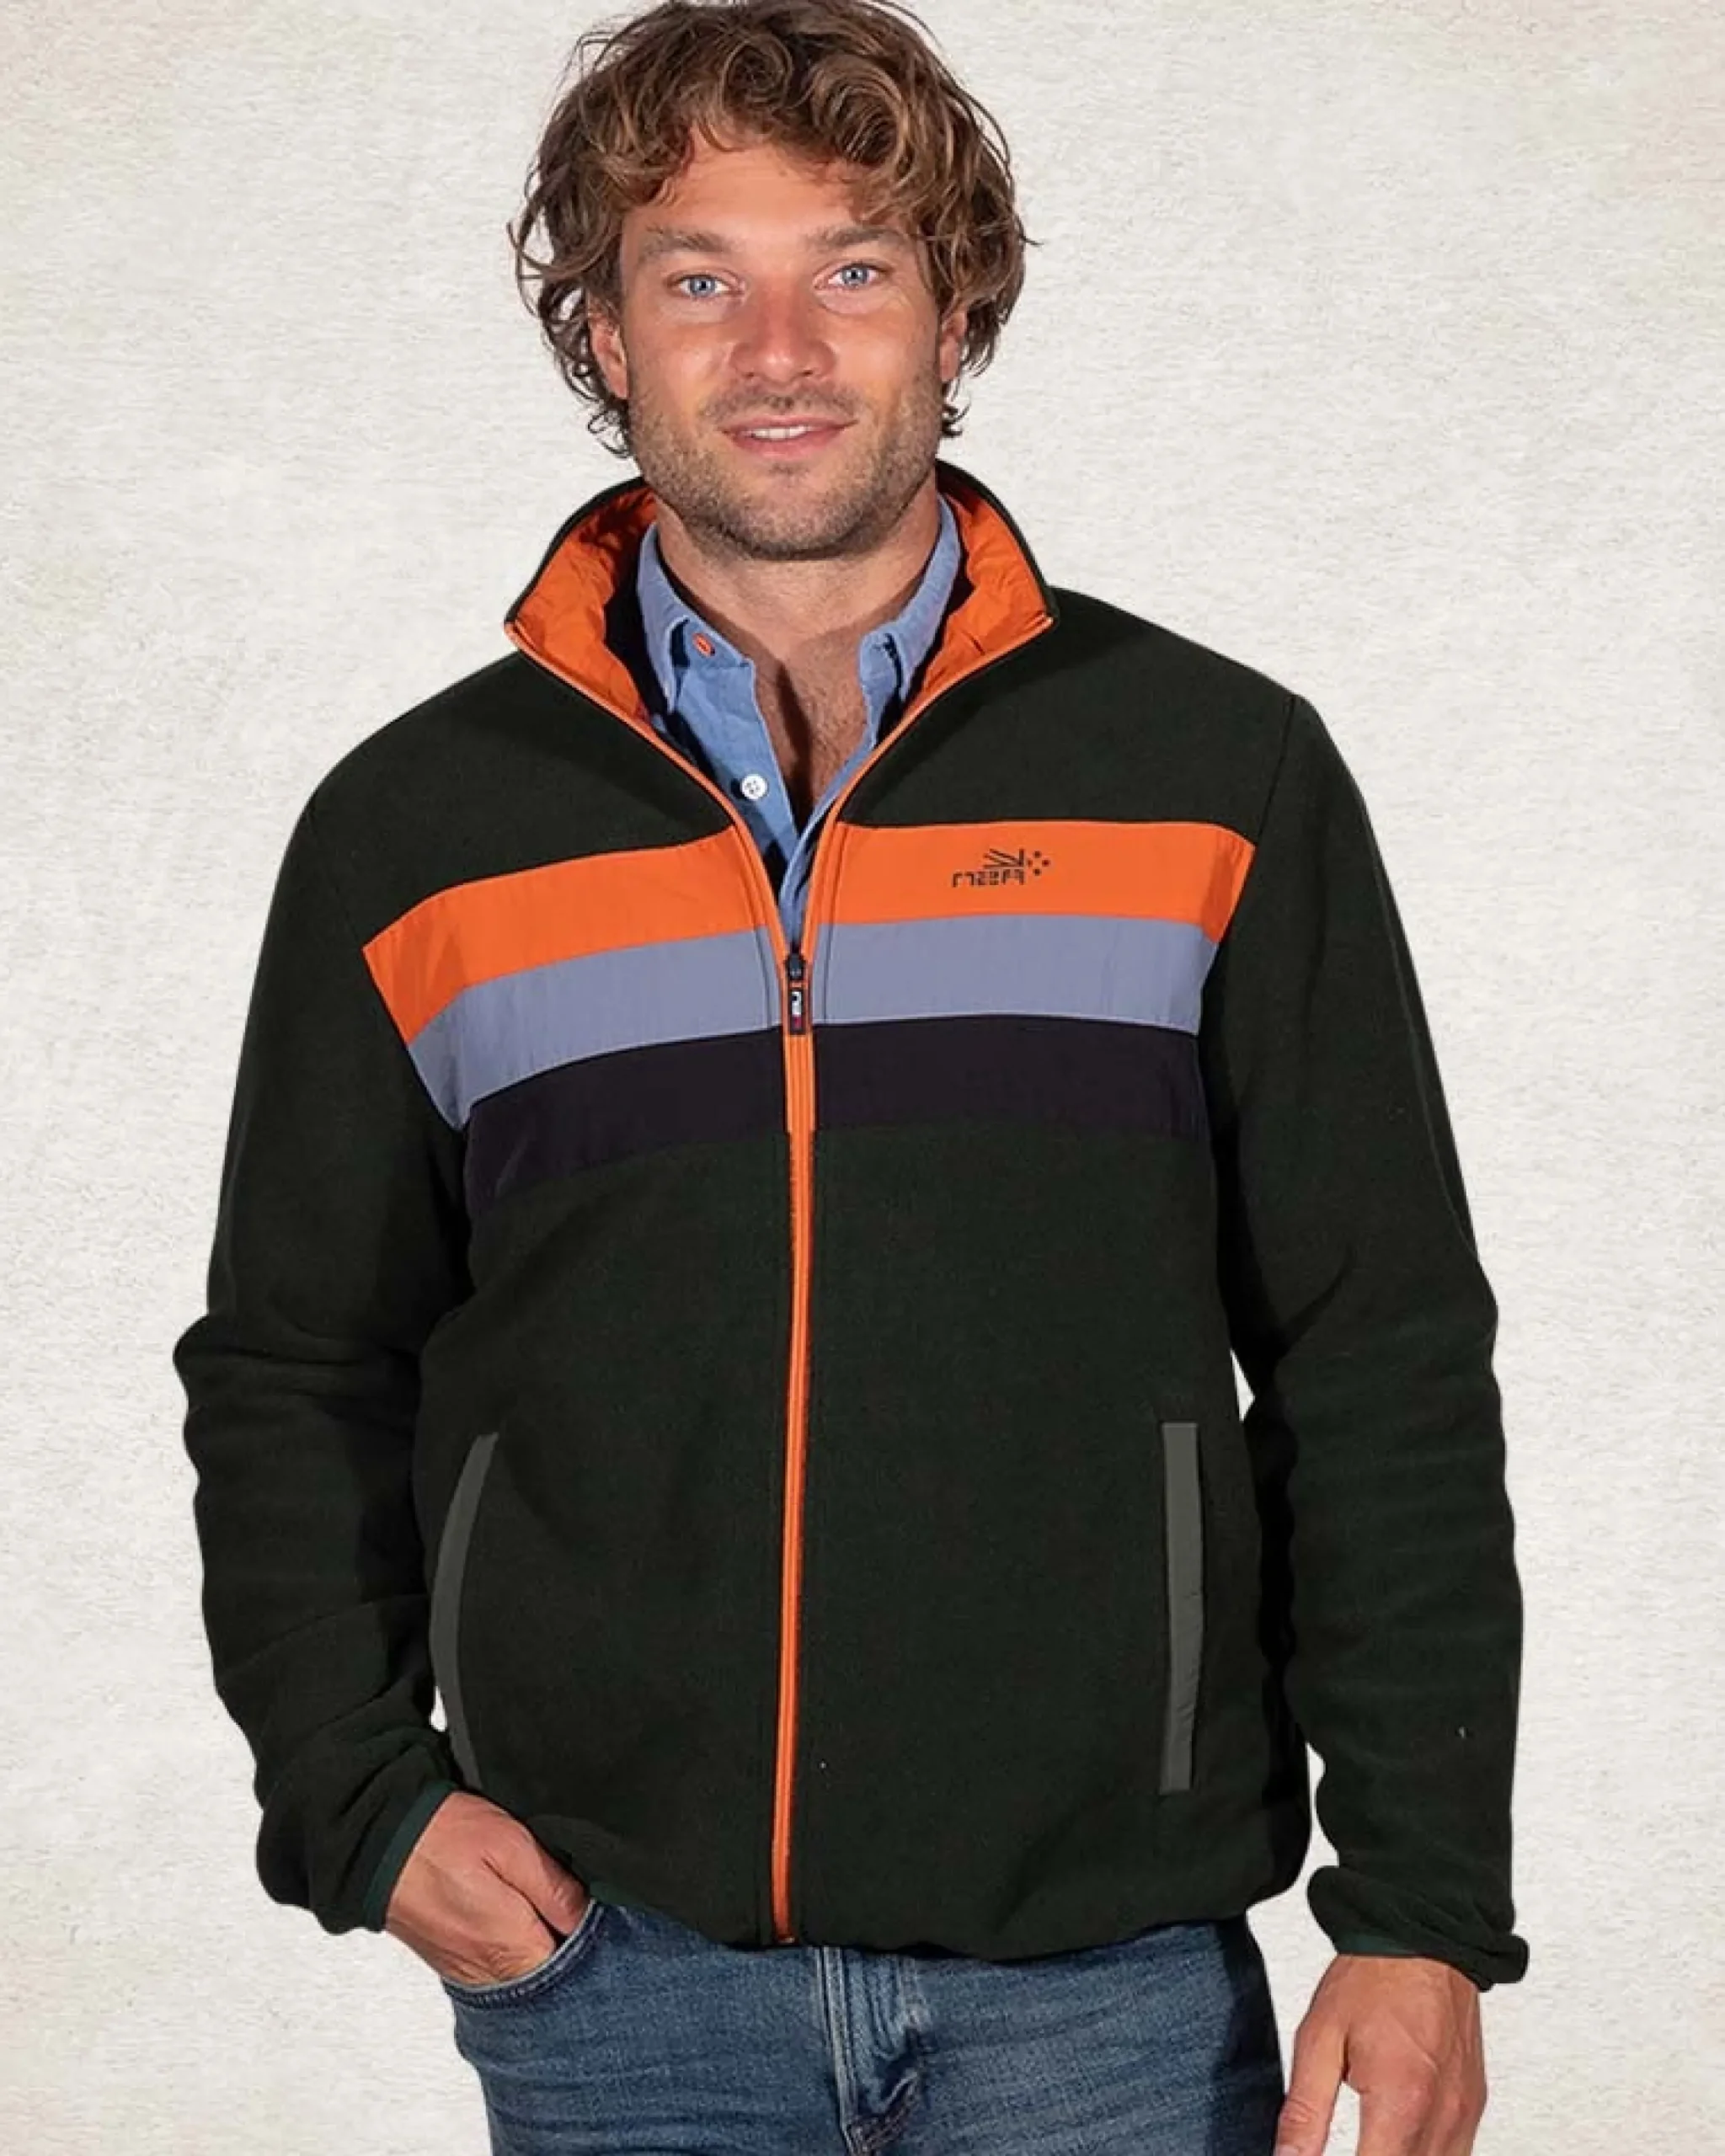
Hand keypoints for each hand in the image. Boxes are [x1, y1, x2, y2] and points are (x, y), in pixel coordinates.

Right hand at [380, 1788, 592, 1986]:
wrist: (378, 1842)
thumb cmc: (442, 1838)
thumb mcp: (512, 1846)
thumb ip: (554, 1887)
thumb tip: (585, 1915)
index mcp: (510, 1949)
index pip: (572, 1968)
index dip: (588, 1937)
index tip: (591, 1910)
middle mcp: (488, 1974)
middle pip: (547, 1975)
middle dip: (564, 1944)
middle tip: (565, 1902)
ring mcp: (467, 1972)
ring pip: (522, 1973)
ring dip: (537, 1944)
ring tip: (539, 1904)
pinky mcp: (452, 1962)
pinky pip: (496, 1967)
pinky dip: (510, 1946)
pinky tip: (513, 1913)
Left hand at [1273, 1954, 1487, 2155]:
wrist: (1424, 1935)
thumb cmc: (1372, 1978)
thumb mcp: (1318, 2039)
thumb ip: (1304, 2113)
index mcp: (1401, 2102)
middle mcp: (1442, 2116)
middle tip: (1350, 2144)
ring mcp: (1464, 2114)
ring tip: (1368, 2144)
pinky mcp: (1474, 2106)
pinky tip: (1395, 2144)